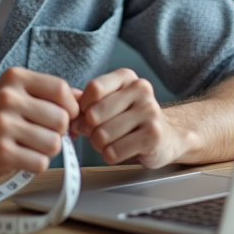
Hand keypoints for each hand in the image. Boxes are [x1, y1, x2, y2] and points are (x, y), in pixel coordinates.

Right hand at [0, 67, 79, 179]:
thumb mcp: (13, 94)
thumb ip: (47, 94)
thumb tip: (84, 99)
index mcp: (15, 79)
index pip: (61, 90)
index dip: (70, 108)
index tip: (64, 118)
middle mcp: (8, 98)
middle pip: (61, 119)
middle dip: (58, 132)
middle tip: (41, 135)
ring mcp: (3, 126)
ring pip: (54, 143)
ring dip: (47, 150)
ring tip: (29, 146)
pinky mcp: (1, 152)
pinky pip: (40, 162)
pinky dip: (35, 164)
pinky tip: (20, 157)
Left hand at [72, 68, 199, 167]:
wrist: (165, 136)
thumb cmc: (129, 119)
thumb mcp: (110, 103)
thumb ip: (87, 105)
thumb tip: (68, 117)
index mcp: (127, 77)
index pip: (93, 89)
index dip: (83, 108)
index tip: (86, 116)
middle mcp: (141, 90)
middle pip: (95, 114)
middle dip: (90, 130)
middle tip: (99, 133)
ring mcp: (150, 112)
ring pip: (102, 135)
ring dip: (100, 145)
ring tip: (112, 142)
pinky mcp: (153, 136)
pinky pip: (114, 152)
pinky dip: (111, 155)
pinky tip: (122, 150)